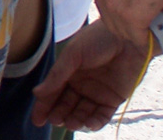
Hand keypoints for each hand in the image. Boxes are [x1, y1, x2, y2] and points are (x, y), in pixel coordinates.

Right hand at [31, 20, 151, 130]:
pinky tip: (88, 125)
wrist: (126, 37)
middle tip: (55, 120)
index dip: (44, 106)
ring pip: (83, 113)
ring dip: (76, 121)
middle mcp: (80, 85)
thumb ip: (56, 76)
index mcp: (68, 73)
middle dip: (60, 114)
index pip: (53, 93)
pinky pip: (102, 116)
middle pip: (66, 105)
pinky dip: (95, 122)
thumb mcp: (72, 56)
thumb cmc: (96, 40)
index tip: (37, 120)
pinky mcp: (113, 100)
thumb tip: (37, 93)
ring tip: (71, 124)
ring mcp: (97, 93)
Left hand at [89, 0, 162, 48]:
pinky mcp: (130, 17)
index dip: (120, 13)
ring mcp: (112, 6)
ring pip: (123, 32)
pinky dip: (148, 42)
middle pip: (110, 21)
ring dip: (139, 35)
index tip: (133, 16)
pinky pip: (138, 38)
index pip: (105, 3)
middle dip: (127, 27)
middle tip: (146, 30)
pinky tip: (158, 41)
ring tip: (156, 33)